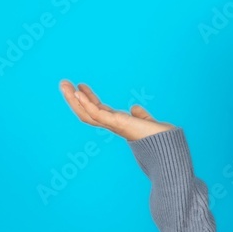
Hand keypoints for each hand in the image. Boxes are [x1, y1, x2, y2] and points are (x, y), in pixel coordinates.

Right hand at [59, 80, 176, 140]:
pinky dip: (87, 103)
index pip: (99, 110)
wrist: (169, 148)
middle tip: (63, 84)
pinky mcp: (118, 124)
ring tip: (64, 84)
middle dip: (74, 99)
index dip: (89, 98)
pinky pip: (97, 114)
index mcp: (119, 124)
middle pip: (87, 112)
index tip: (80, 86)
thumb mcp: (147, 122)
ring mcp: (114, 125)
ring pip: (87, 113)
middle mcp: (114, 125)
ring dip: (74, 99)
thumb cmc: (161, 139)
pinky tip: (78, 93)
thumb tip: (135, 109)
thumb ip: (141, 116)